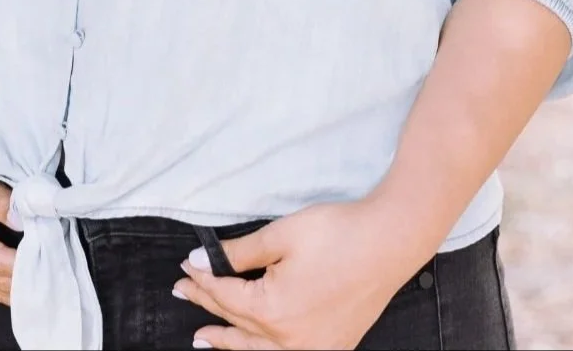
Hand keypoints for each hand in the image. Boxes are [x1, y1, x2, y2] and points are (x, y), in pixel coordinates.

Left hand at [171, 193, 431, 349]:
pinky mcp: (332, 347)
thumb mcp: (280, 236)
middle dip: (207, 306)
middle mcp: (290, 340)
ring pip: (258, 350)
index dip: (201, 280)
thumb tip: (200, 260)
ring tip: (203, 339)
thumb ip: (238, 254)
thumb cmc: (337, 233)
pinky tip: (254, 347)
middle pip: (237, 324)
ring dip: (228, 342)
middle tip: (182, 293)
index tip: (183, 268)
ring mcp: (313, 349)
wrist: (390, 241)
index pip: (225, 296)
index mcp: (274, 311)